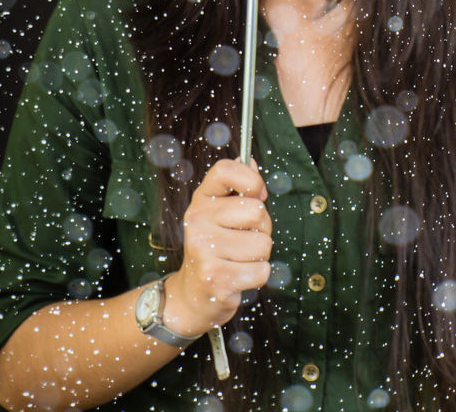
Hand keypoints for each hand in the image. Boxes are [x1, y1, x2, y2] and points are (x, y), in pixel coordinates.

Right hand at [163, 156, 271, 336]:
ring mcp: (204, 248)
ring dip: (260, 256)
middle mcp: (198, 220)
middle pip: (257, 211)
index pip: (226, 170)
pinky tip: (238, 277)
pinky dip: (258, 276)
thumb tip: (251, 161)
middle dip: (261, 228)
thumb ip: (238, 189)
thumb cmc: (213, 249)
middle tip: (244, 239)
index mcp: (201, 199)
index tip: (257, 194)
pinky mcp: (215, 277)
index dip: (251, 179)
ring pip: (263, 243)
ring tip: (239, 260)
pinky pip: (261, 270)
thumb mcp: (219, 214)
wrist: (192, 295)